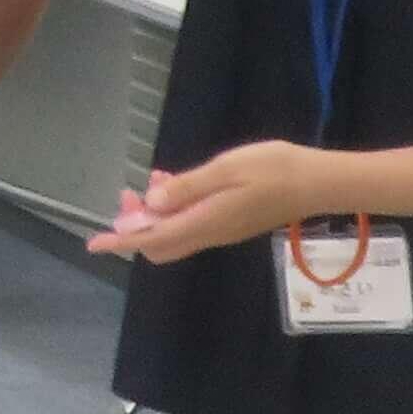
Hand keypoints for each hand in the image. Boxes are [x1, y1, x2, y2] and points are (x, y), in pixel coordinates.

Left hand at [94, 142, 332, 263]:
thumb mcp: (225, 169)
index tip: (94, 242)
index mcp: (205, 222)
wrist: (317, 183)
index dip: (121, 240)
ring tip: (154, 182)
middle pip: (160, 244)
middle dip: (136, 226)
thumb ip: (187, 187)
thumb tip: (151, 204)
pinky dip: (175, 210)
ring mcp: (222, 231)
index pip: (152, 239)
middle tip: (128, 196)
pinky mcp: (231, 224)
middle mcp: (210, 233)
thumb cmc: (274, 169)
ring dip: (157, 215)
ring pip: (175, 234)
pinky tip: (177, 184)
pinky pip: (192, 225)